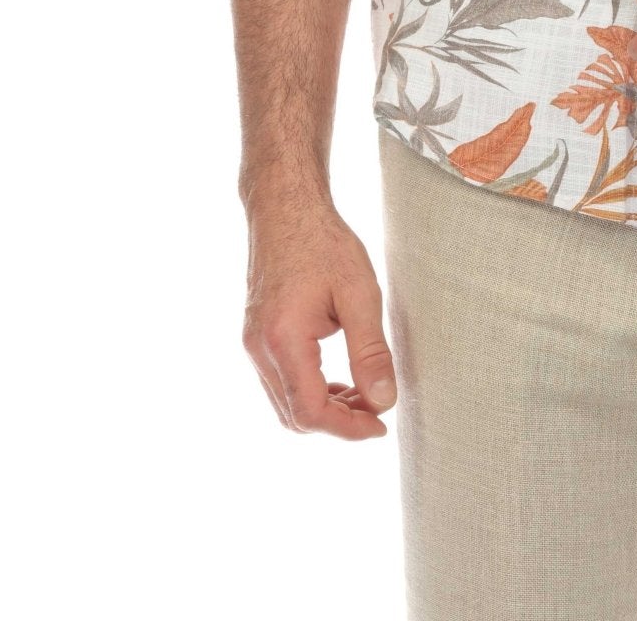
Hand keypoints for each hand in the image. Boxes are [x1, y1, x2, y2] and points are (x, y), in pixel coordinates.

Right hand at [242, 192, 396, 439]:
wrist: (285, 206)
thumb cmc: (323, 242)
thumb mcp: (358, 293)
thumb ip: (370, 351)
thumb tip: (384, 401)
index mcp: (283, 339)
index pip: (310, 412)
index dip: (347, 428)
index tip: (380, 426)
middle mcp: (259, 349)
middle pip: (294, 415)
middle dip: (338, 422)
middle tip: (377, 410)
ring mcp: (253, 343)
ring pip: (285, 402)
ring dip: (324, 407)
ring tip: (364, 392)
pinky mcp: (256, 335)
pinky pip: (280, 381)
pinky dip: (310, 389)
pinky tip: (339, 375)